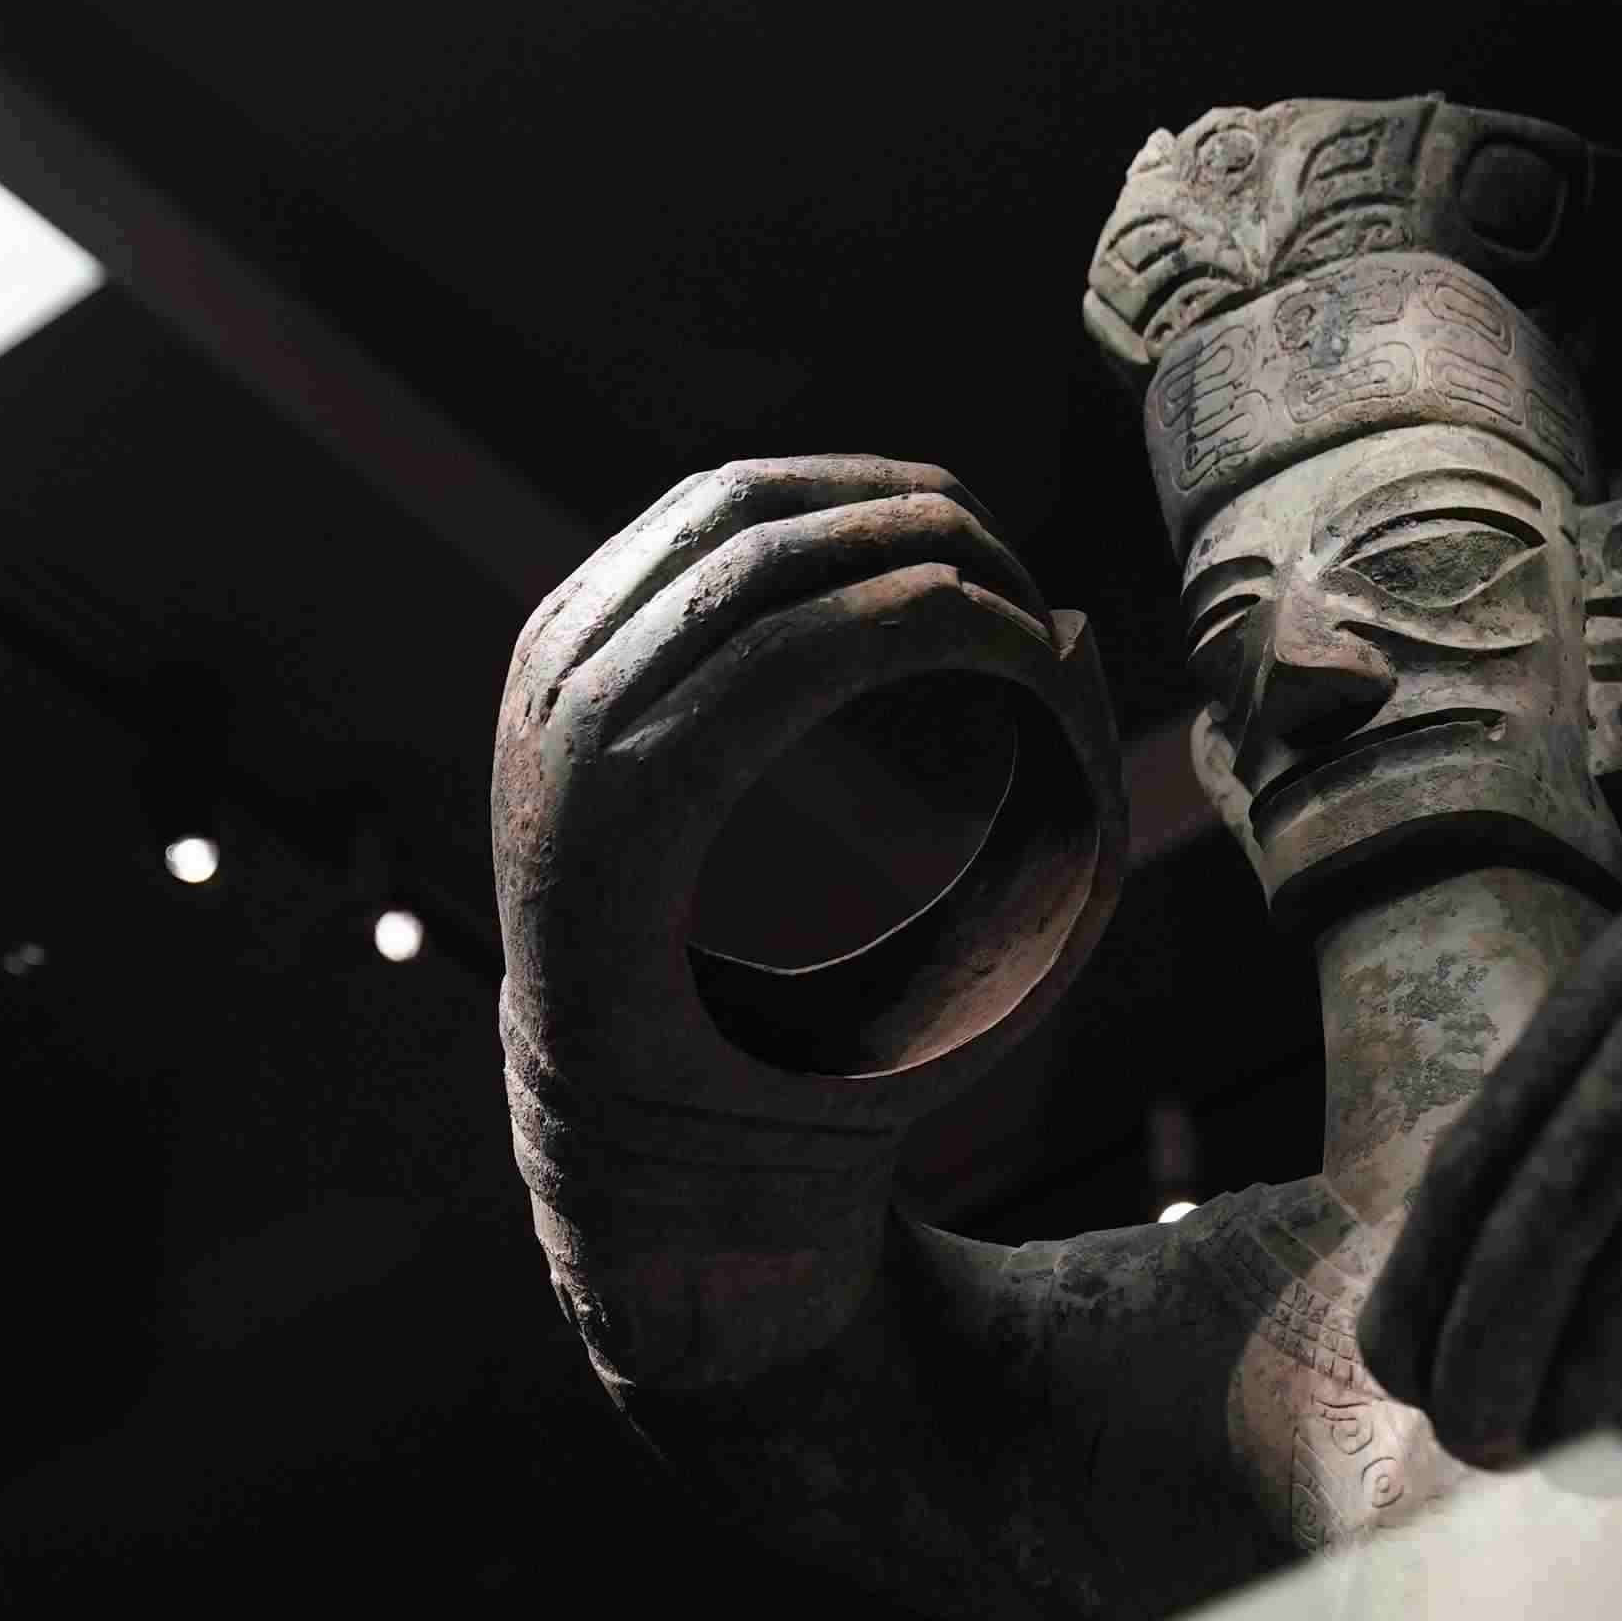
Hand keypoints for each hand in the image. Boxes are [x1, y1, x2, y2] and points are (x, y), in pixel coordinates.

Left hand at [493, 458, 1127, 1385]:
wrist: (620, 1119)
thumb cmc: (794, 1080)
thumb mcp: (939, 1012)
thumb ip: (1054, 853)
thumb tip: (1076, 641)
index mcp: (629, 826)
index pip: (799, 647)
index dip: (947, 618)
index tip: (1041, 642)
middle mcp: (564, 731)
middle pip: (760, 550)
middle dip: (922, 538)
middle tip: (1025, 591)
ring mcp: (545, 677)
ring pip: (721, 505)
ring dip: (866, 501)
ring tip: (975, 549)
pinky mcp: (555, 646)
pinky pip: (685, 522)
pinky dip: (802, 507)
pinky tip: (889, 539)